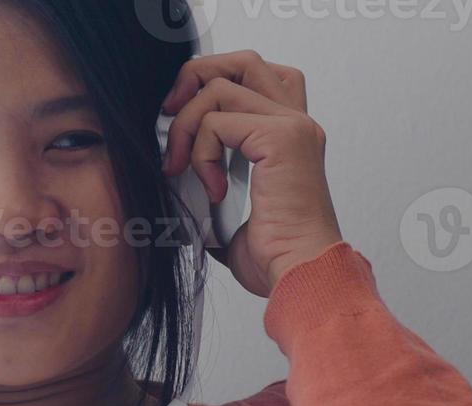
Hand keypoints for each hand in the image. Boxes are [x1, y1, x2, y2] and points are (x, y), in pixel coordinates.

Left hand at [160, 50, 344, 297]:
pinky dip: (200, 153)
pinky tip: (212, 190)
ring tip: (183, 169)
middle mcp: (297, 124)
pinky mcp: (280, 138)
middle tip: (170, 116)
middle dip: (196, 79)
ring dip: (187, 125)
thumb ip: (212, 186)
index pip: (255, 80)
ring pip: (219, 88)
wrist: (302, 277)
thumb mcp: (232, 216)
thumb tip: (176, 183)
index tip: (183, 124)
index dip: (213, 87)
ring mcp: (292, 127)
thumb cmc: (276, 259)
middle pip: (243, 62)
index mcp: (292, 138)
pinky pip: (216, 122)